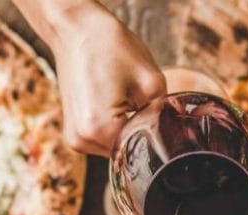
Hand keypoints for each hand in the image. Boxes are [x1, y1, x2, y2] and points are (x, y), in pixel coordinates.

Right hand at [46, 3, 164, 155]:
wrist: (75, 29)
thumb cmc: (110, 47)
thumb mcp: (151, 81)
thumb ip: (164, 115)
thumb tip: (173, 137)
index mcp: (99, 128)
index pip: (142, 150)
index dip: (158, 136)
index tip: (164, 118)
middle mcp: (83, 140)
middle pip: (128, 152)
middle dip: (142, 134)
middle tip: (146, 104)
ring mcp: (75, 139)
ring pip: (118, 148)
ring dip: (129, 131)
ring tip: (128, 102)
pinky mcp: (74, 133)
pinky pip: (105, 141)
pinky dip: (116, 128)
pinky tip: (118, 105)